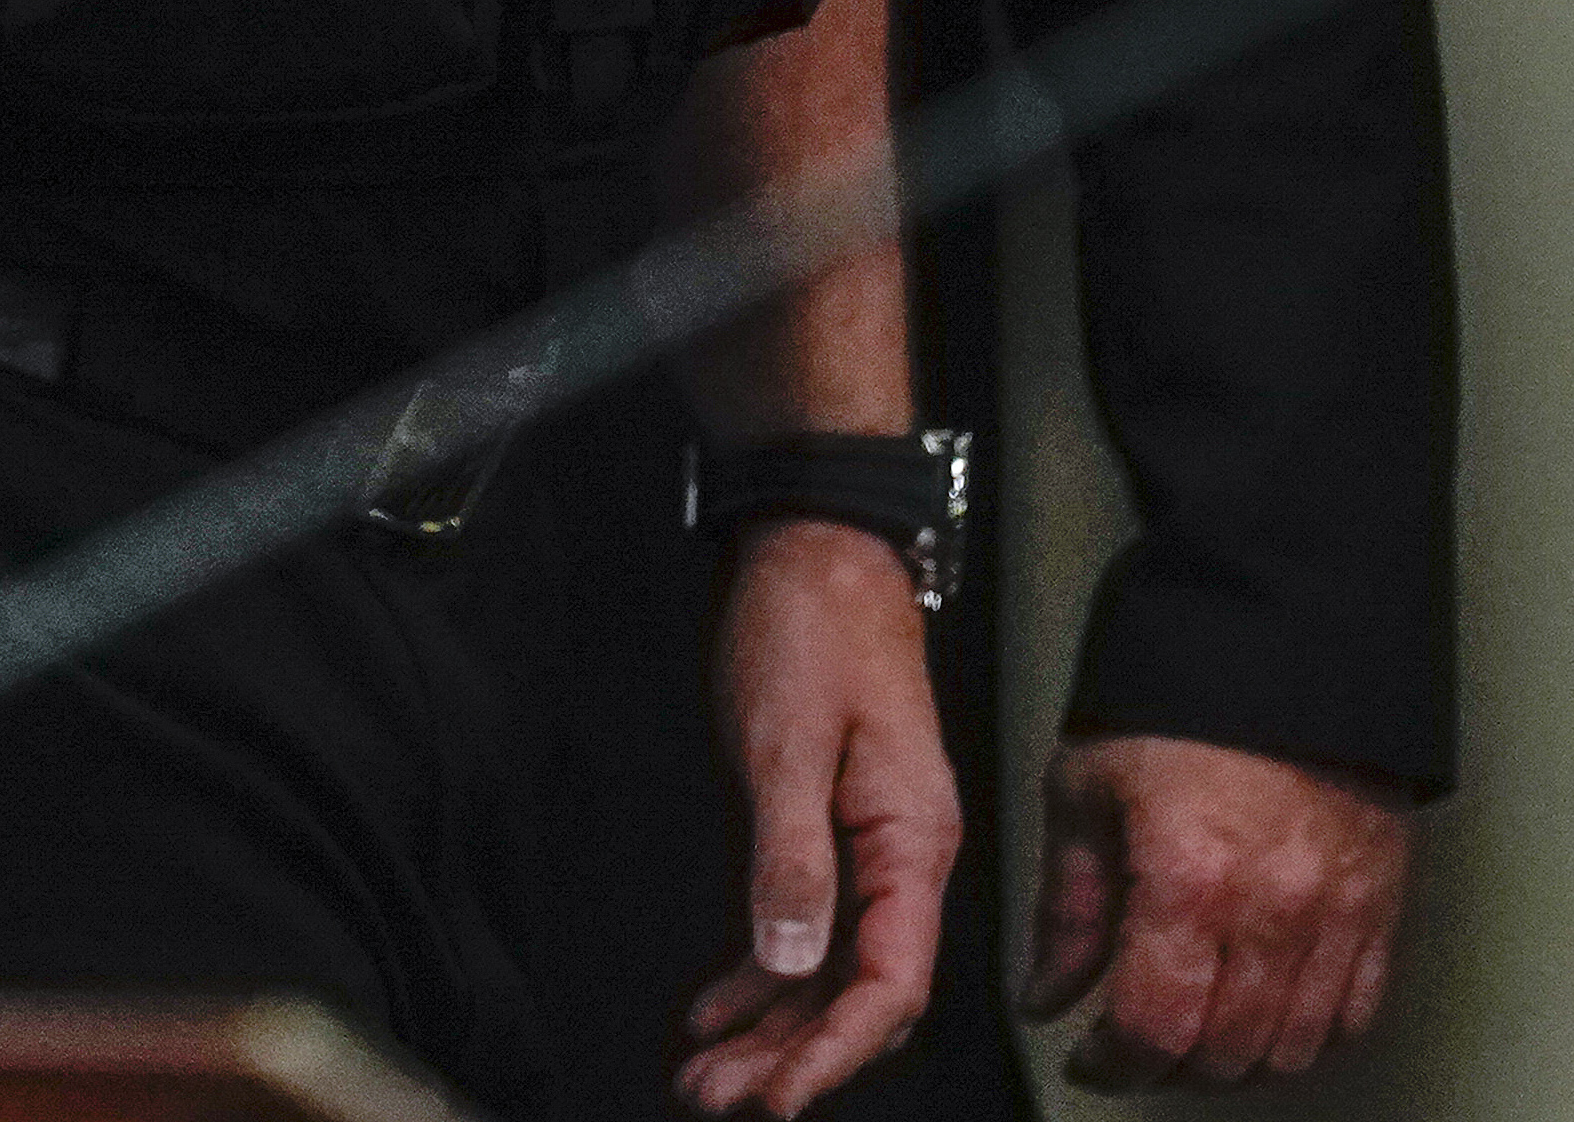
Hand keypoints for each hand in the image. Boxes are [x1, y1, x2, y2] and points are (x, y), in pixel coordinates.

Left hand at [681, 521, 961, 1113]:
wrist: (812, 550)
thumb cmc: (808, 631)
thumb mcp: (788, 742)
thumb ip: (792, 857)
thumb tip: (791, 965)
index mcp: (914, 846)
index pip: (890, 984)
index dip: (834, 1050)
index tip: (777, 1099)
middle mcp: (901, 860)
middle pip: (858, 991)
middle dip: (792, 1055)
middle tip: (716, 1099)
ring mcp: (864, 847)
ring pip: (824, 966)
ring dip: (768, 1025)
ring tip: (702, 1076)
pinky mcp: (821, 828)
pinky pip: (798, 924)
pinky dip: (756, 971)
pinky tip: (712, 1009)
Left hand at [1023, 732, 1414, 1087]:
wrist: (1278, 653)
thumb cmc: (1172, 707)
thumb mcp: (1084, 789)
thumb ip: (1067, 907)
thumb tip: (1045, 993)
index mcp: (1189, 879)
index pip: (1154, 1024)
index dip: (1114, 1064)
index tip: (1088, 1061)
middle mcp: (1272, 910)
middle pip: (1225, 1051)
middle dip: (1166, 1069)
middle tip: (1131, 1054)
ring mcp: (1338, 917)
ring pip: (1293, 1048)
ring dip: (1235, 1065)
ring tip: (1190, 1043)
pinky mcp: (1381, 912)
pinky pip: (1353, 1016)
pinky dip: (1307, 1040)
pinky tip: (1264, 1026)